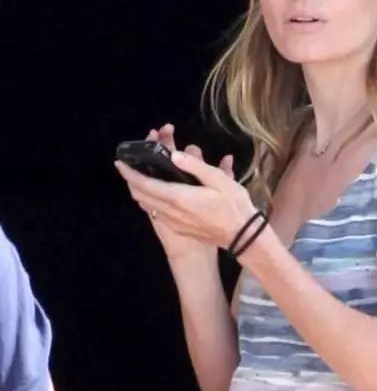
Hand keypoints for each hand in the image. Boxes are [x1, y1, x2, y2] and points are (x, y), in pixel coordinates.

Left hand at [114, 124, 254, 256]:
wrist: (242, 237)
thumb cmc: (234, 206)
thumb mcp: (220, 180)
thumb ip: (195, 166)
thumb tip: (175, 154)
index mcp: (178, 197)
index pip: (145, 184)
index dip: (130, 173)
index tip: (119, 162)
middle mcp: (171, 212)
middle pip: (141, 195)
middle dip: (132, 179)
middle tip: (131, 165)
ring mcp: (174, 223)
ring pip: (147, 206)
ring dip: (140, 191)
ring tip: (140, 177)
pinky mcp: (179, 229)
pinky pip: (157, 213)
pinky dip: (150, 201)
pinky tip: (158, 193)